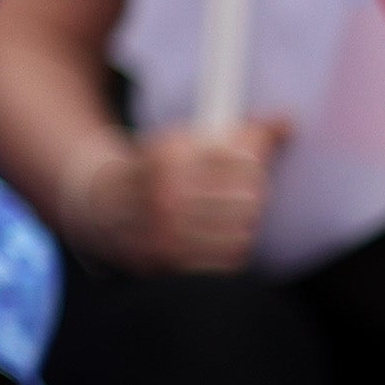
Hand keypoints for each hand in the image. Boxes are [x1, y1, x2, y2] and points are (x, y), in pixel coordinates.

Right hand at [72, 118, 287, 272]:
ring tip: (226, 214)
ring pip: (244, 230)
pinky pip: (229, 259)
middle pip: (251, 196)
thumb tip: (287, 122)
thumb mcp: (184, 139)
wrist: (97, 205)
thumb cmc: (154, 168)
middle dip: (252, 191)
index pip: (246, 157)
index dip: (256, 154)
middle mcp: (164, 195)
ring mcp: (164, 233)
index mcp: (168, 155)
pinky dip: (230, 248)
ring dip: (242, 222)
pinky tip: (216, 236)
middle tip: (238, 188)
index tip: (251, 155)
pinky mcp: (168, 263)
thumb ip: (239, 132)